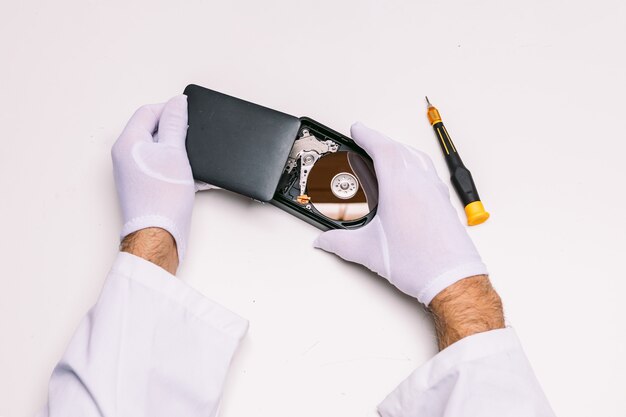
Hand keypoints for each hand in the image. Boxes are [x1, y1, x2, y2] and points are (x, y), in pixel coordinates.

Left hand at [112, 95, 193, 264]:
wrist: (159, 236)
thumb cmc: (163, 199)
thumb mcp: (174, 153)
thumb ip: (175, 124)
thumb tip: (177, 102)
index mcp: (128, 143)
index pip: (147, 111)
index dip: (170, 109)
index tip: (190, 113)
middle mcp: (127, 156)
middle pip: (154, 130)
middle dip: (177, 131)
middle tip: (195, 136)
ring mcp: (135, 173)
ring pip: (161, 150)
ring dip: (182, 151)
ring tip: (198, 158)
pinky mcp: (146, 187)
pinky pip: (164, 168)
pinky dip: (181, 168)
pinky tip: (199, 177)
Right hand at [314, 123, 486, 304]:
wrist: (453, 278)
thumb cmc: (420, 264)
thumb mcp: (368, 252)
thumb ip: (339, 243)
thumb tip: (324, 241)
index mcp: (400, 187)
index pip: (382, 149)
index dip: (367, 135)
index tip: (357, 129)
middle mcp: (421, 183)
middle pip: (399, 148)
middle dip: (380, 140)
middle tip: (366, 139)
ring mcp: (436, 190)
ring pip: (416, 156)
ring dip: (399, 149)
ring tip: (386, 153)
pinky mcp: (444, 202)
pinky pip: (428, 169)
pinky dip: (414, 162)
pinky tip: (409, 176)